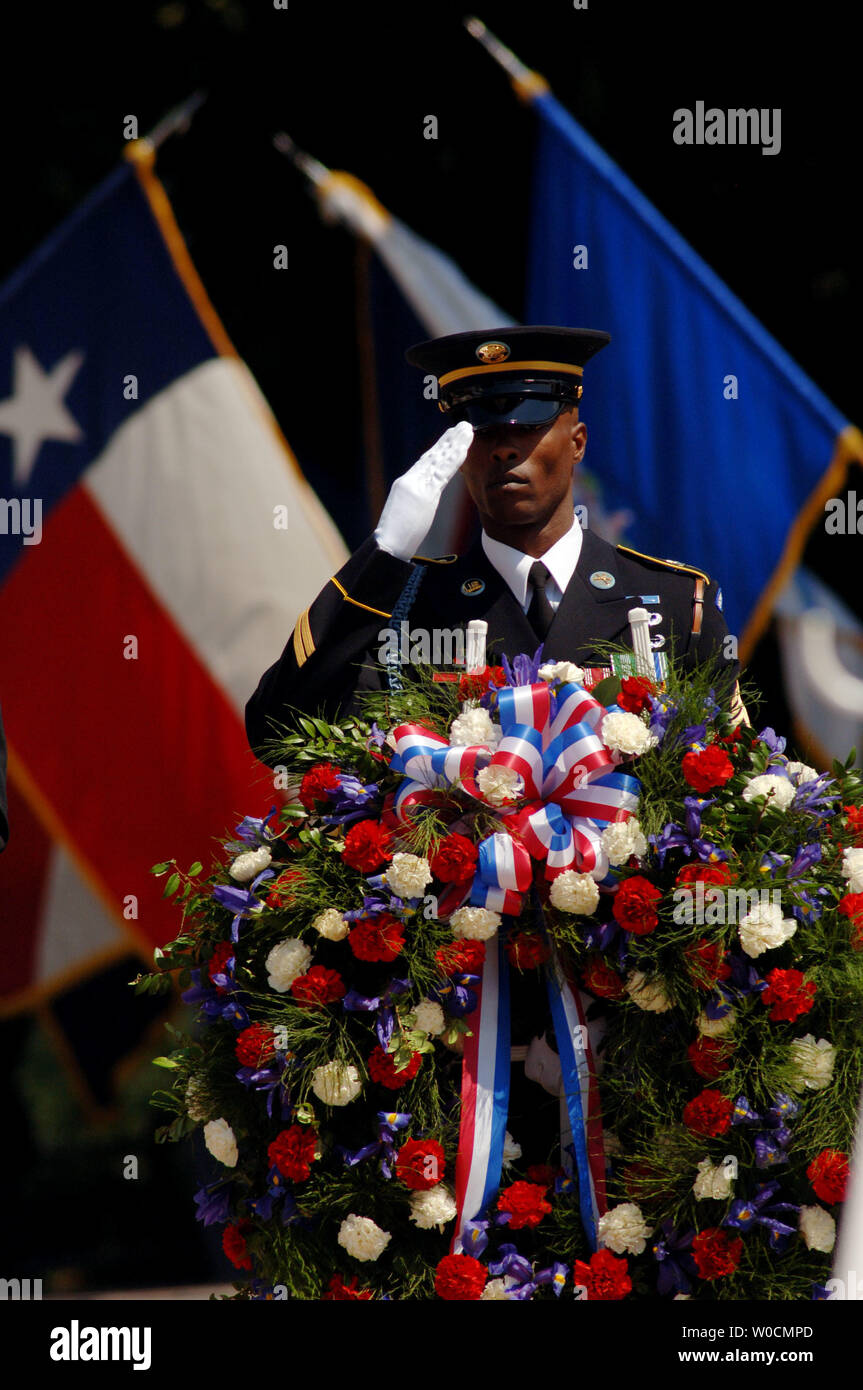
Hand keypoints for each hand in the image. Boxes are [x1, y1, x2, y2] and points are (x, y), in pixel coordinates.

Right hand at [374, 421, 473, 560]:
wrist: (387, 545)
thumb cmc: (395, 539)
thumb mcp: (405, 517)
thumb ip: (415, 506)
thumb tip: (420, 506)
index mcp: (405, 486)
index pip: (425, 464)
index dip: (438, 450)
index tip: (449, 439)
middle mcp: (410, 481)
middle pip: (433, 456)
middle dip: (448, 441)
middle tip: (462, 427)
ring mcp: (416, 485)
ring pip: (439, 460)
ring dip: (455, 444)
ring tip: (467, 430)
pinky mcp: (424, 493)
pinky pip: (442, 472)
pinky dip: (454, 459)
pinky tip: (464, 449)